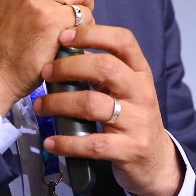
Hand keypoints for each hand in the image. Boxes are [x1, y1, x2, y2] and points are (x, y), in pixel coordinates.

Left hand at [34, 24, 184, 195]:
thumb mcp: (126, 89)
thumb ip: (104, 71)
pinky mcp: (129, 149)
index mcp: (140, 73)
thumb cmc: (133, 118)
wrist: (155, 161)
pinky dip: (67, 142)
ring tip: (40, 106)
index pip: (123, 41)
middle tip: (46, 73)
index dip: (93, 34)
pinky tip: (51, 141)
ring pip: (93, 105)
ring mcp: (137, 122)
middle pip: (106, 68)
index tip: (64, 36)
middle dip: (69, 67)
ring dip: (59, 103)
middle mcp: (142, 93)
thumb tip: (67, 49)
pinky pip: (93, 144)